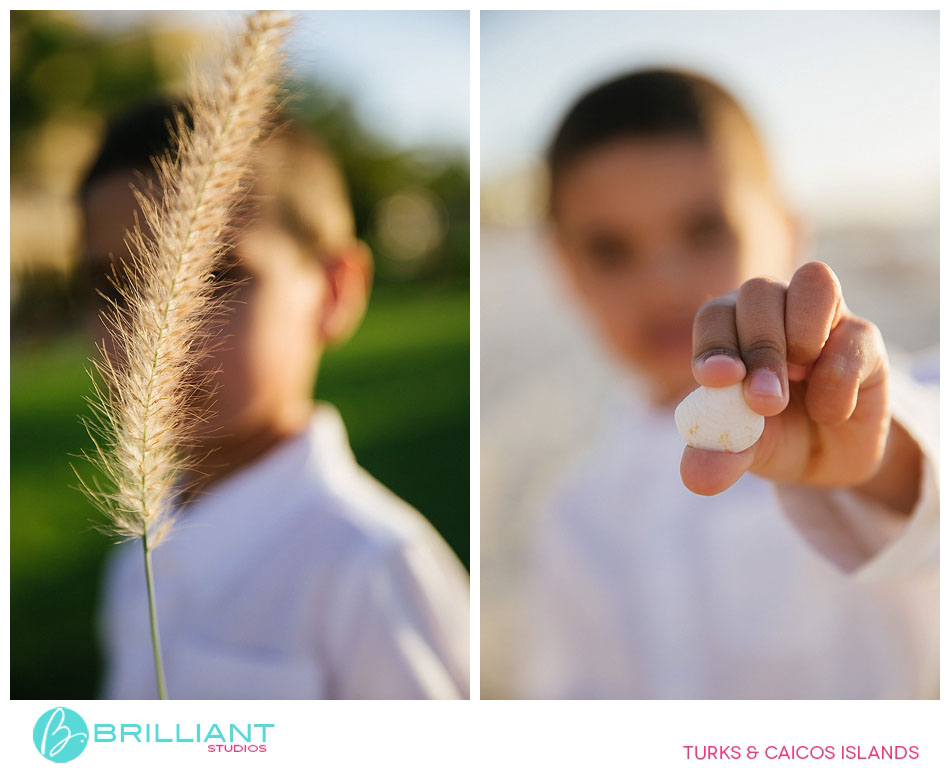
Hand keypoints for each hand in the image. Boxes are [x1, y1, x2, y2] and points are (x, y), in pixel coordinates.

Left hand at [681, 261, 897, 498]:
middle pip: (759, 294)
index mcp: (729, 328)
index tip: (716, 379)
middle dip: (759, 350)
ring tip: (797, 384)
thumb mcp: (741, 449)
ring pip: (811, 283)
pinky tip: (829, 412)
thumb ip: (717, 455)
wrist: (826, 454)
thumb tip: (695, 480)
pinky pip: (852, 337)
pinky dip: (838, 378)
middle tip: (764, 403)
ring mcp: (821, 316)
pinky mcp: (862, 336)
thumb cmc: (769, 434)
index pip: (714, 316)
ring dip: (800, 334)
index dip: (714, 343)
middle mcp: (772, 309)